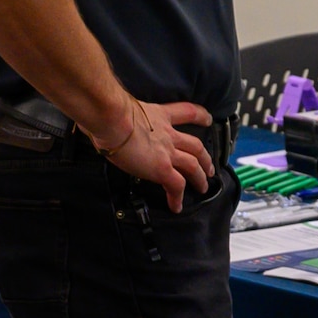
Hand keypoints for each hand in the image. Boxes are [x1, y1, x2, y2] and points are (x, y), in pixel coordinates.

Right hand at [94, 97, 213, 213]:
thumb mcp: (123, 110)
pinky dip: (178, 197)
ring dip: (200, 177)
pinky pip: (176, 185)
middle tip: (210, 168)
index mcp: (159, 116)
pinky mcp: (161, 168)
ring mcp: (167, 152)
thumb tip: (107, 123)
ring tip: (203, 187)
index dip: (200, 116)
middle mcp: (168, 134)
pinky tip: (177, 207)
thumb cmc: (108, 111)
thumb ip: (124, 117)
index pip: (187, 112)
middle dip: (205, 158)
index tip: (208, 120)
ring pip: (193, 165)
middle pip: (196, 146)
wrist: (112, 118)